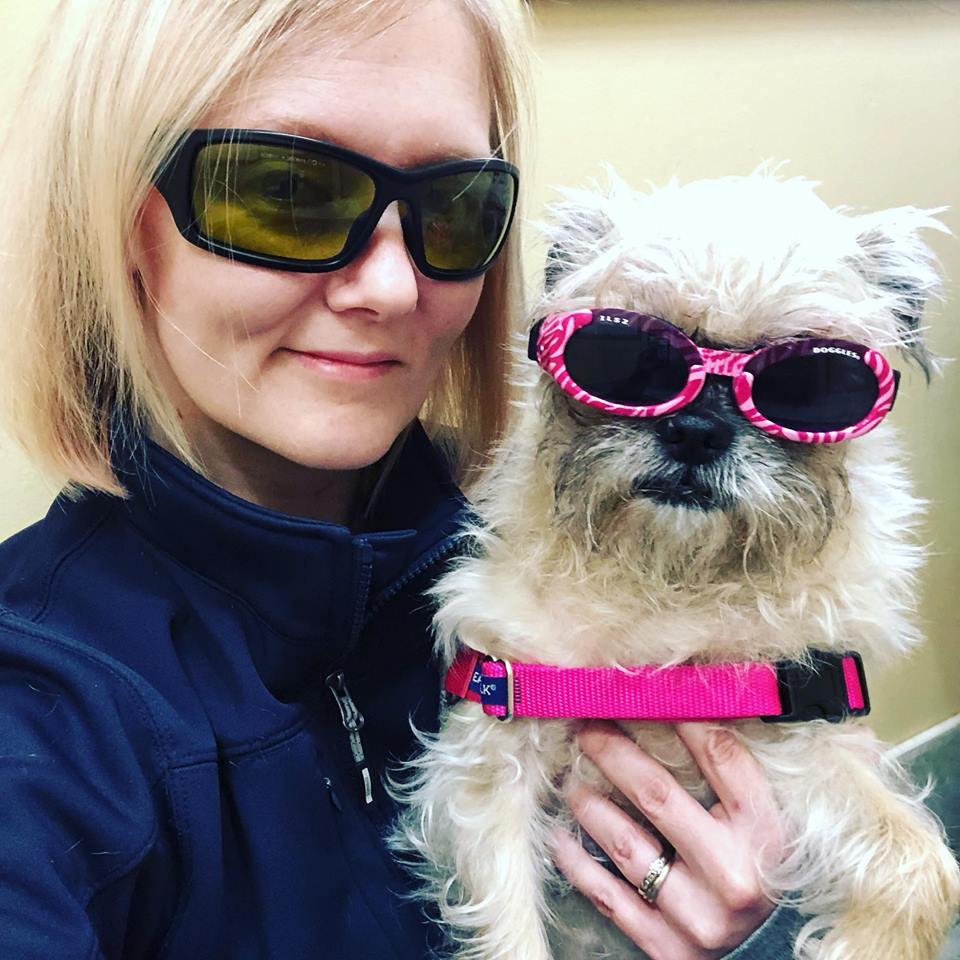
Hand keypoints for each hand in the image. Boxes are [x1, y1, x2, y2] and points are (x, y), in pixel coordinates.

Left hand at [550, 720, 784, 959]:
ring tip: (571, 779)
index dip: (681, 715)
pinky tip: (560, 835)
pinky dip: (577, 862)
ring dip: (589, 804)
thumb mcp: (768, 825)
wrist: (772, 956)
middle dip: (612, 751)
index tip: (647, 690)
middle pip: (656, 794)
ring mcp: (696, 915)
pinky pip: (607, 896)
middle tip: (586, 726)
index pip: (720, 756)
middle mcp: (732, 874)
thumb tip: (690, 703)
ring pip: (625, 845)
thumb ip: (734, 776)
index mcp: (765, 834)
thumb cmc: (765, 874)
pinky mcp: (666, 946)